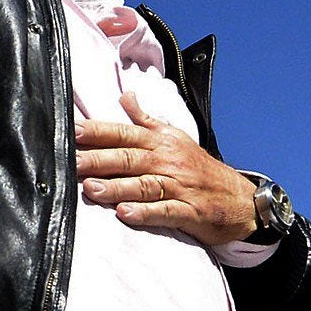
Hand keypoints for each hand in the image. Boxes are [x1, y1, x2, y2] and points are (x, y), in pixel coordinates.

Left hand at [72, 95, 258, 246]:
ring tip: (90, 188)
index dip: (98, 132)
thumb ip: (146, 120)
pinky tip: (125, 214)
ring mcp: (179, 187)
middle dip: (98, 159)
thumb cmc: (199, 168)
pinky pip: (166, 212)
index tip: (72, 130)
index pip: (124, 133)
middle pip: (128, 158)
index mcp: (161, 143)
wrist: (241, 199)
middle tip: (69, 161)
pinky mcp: (190, 212)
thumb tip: (125, 96)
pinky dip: (146, 213)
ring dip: (116, 187)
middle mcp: (168, 162)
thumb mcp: (175, 138)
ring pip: (144, 185)